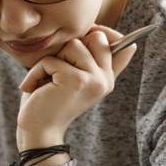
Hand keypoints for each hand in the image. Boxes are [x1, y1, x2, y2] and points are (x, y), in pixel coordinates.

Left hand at [16, 25, 137, 149]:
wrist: (38, 131)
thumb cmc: (49, 101)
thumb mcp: (74, 77)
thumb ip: (93, 60)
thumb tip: (131, 43)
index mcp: (107, 78)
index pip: (120, 44)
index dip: (101, 33)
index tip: (86, 37)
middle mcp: (106, 80)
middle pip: (95, 36)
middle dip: (69, 48)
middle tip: (57, 71)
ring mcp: (95, 80)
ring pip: (73, 45)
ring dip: (50, 61)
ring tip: (45, 81)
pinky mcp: (77, 81)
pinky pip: (52, 60)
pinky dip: (36, 72)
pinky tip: (34, 89)